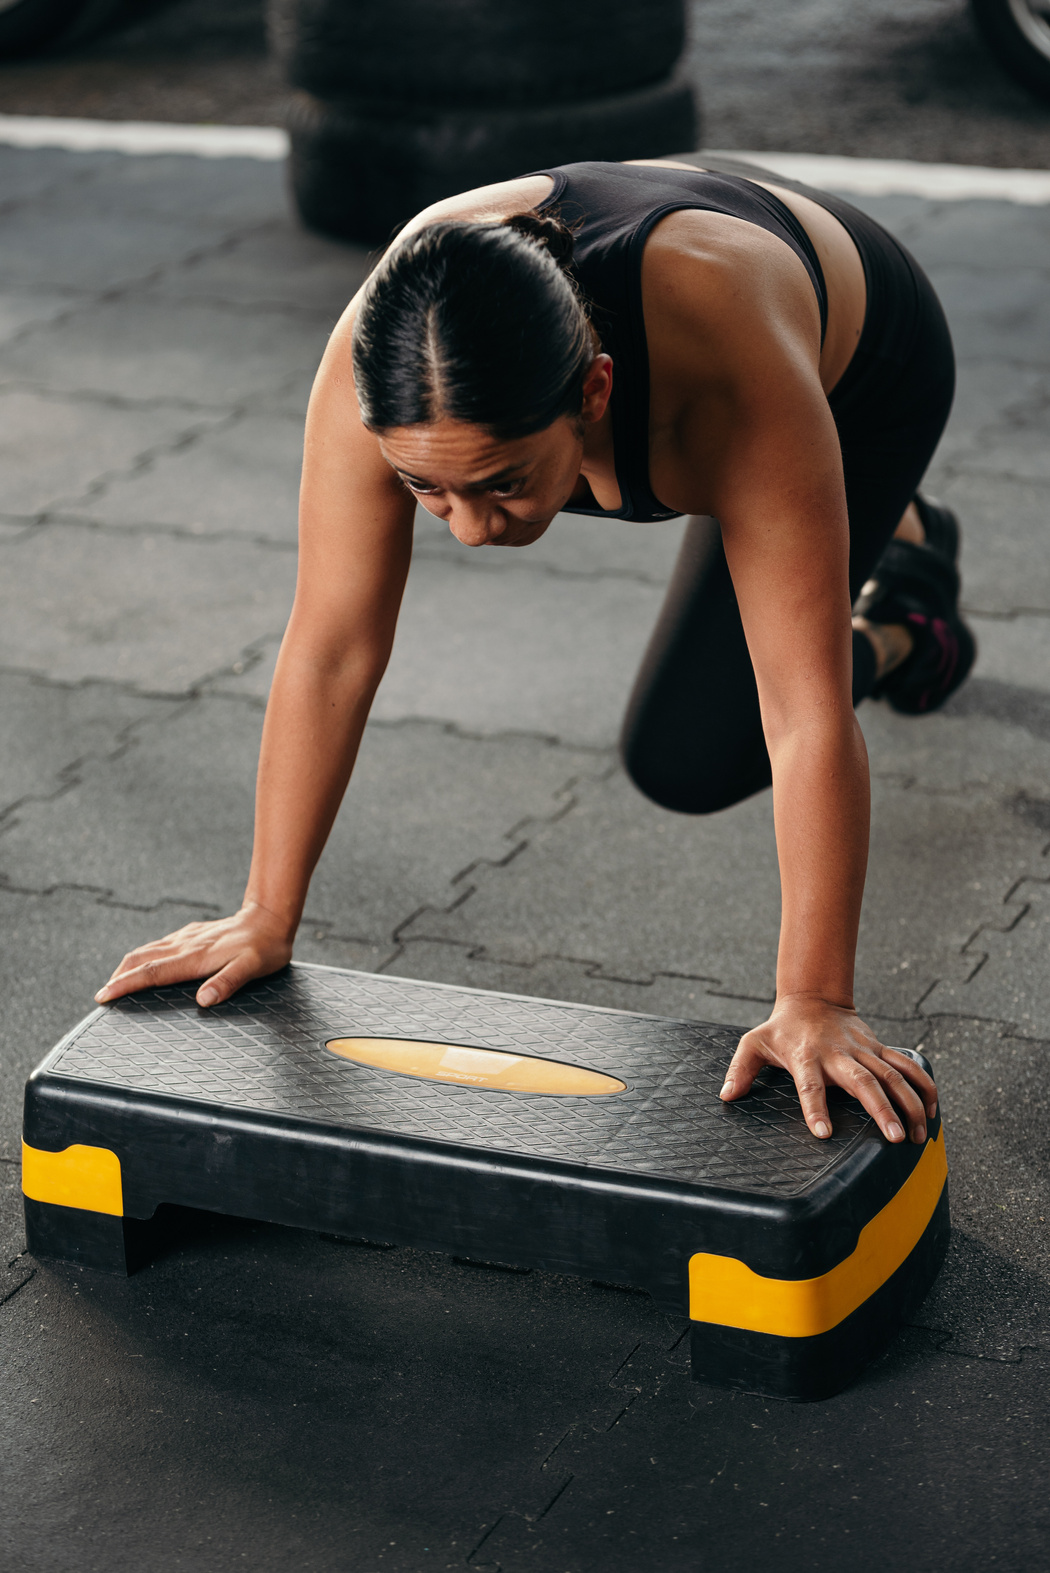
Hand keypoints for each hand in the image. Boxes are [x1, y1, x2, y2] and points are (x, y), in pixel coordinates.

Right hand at [94, 903, 294, 1009]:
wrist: (270, 917)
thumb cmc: (265, 947)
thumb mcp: (252, 967)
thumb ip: (227, 982)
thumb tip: (203, 1000)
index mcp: (195, 957)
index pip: (152, 973)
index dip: (125, 984)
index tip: (105, 996)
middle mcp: (185, 945)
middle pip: (141, 959)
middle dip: (118, 977)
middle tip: (102, 995)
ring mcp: (187, 937)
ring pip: (147, 950)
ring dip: (127, 966)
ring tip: (115, 982)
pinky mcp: (191, 933)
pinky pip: (159, 945)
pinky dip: (143, 957)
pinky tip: (143, 963)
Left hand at [719, 994, 936, 1143]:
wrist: (813, 996)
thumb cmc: (781, 1028)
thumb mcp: (754, 1043)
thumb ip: (740, 1069)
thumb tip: (726, 1096)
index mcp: (806, 1056)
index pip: (809, 1085)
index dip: (815, 1107)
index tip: (823, 1133)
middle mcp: (838, 1054)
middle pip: (863, 1082)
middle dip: (881, 1109)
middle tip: (894, 1138)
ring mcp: (863, 1050)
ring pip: (892, 1076)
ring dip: (909, 1104)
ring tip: (916, 1135)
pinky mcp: (879, 1048)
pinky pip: (907, 1067)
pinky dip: (923, 1086)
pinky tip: (932, 1112)